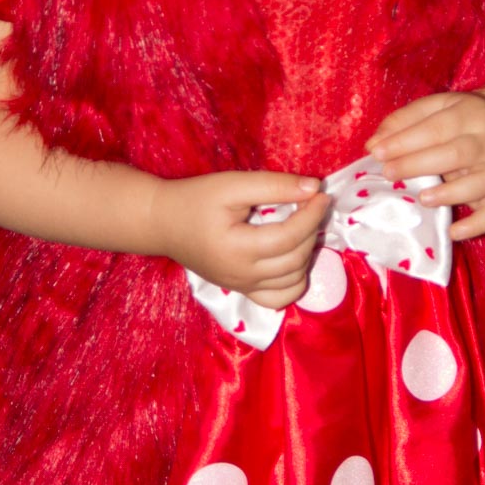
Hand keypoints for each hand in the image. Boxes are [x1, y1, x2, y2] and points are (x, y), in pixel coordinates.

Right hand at [151, 171, 329, 309]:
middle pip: (295, 258)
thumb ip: (273, 186)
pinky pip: (278, 298)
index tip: (321, 194)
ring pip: (293, 281)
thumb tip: (313, 188)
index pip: (290, 236)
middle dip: (312, 230)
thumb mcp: (232, 185)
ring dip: (307, 254)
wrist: (163, 222)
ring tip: (304, 227)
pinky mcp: (242, 290)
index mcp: (238, 249)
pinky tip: (294, 257)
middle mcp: (242, 276)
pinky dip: (295, 282)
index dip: (312, 215)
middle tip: (313, 205)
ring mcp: (243, 287)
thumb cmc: (195, 199)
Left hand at [367, 91, 484, 239]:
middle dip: (417, 165)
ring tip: (422, 199)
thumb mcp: (432, 108)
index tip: (377, 153)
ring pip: (480, 183)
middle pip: (455, 154)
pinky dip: (478, 225)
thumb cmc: (455, 118)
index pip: (435, 128)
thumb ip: (402, 122)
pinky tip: (453, 232)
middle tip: (388, 173)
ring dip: (451, 194)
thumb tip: (373, 145)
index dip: (404, 141)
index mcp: (468, 114)